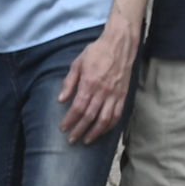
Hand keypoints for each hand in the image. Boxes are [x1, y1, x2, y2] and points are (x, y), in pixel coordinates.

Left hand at [58, 24, 136, 144]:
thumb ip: (69, 82)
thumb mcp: (78, 63)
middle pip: (90, 117)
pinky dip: (110, 126)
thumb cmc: (96, 52)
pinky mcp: (123, 96)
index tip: (63, 128)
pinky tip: (103, 131)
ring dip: (95, 132)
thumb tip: (61, 100)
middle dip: (79, 130)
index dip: (70, 120)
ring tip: (86, 140)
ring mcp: (114, 95)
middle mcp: (102, 92)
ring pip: (104, 119)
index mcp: (89, 83)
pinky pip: (117, 115)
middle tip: (71, 139)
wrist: (119, 44)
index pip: (78, 108)